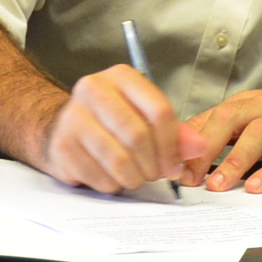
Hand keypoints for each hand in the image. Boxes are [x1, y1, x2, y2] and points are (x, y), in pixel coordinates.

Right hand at [36, 64, 185, 192]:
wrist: (62, 126)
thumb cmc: (111, 121)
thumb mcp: (144, 117)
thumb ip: (175, 131)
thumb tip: (200, 146)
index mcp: (121, 77)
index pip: (159, 110)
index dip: (172, 145)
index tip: (175, 165)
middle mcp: (94, 89)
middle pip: (138, 136)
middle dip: (153, 165)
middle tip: (154, 175)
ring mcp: (73, 116)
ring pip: (118, 159)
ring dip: (133, 178)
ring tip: (135, 177)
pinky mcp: (61, 144)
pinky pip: (98, 176)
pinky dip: (112, 184)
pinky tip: (111, 177)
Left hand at [180, 81, 261, 192]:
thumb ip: (233, 134)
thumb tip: (197, 157)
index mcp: (249, 104)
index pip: (210, 117)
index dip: (188, 141)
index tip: (169, 165)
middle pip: (227, 121)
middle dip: (203, 149)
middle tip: (186, 178)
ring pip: (257, 136)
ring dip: (234, 161)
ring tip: (217, 186)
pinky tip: (258, 187)